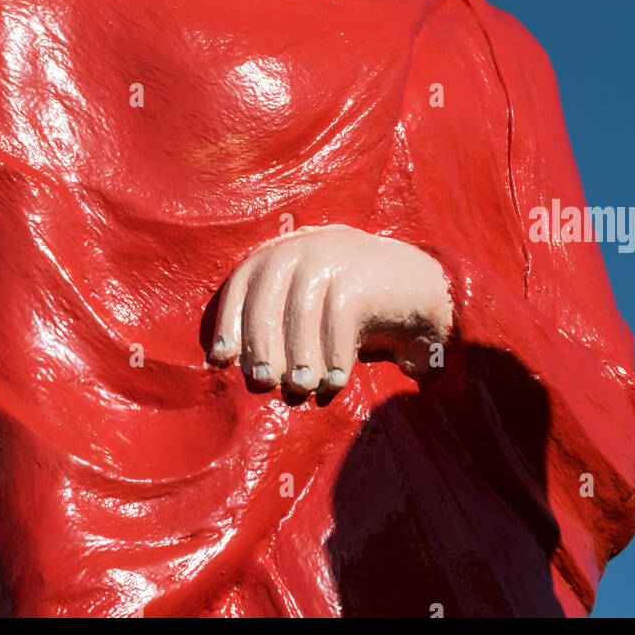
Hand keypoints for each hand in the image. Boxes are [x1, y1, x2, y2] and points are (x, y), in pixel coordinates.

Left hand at [207, 224, 451, 396]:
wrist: (411, 286)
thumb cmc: (348, 305)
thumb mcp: (306, 302)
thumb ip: (272, 320)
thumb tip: (223, 361)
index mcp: (280, 252)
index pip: (241, 283)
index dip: (229, 322)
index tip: (223, 360)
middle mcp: (300, 248)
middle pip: (266, 300)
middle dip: (261, 345)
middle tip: (265, 382)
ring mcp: (331, 256)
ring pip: (301, 312)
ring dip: (299, 355)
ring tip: (303, 386)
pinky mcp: (359, 275)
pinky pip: (338, 320)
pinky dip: (335, 354)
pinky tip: (338, 379)